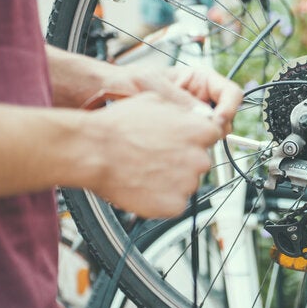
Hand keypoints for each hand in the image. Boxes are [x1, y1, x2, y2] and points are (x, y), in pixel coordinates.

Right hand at [85, 88, 222, 217]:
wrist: (94, 151)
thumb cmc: (119, 125)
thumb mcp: (156, 101)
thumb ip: (182, 112)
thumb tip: (192, 116)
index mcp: (200, 131)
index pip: (211, 137)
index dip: (194, 139)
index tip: (180, 142)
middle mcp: (199, 159)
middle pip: (199, 162)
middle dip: (182, 161)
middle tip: (157, 158)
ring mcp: (188, 184)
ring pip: (186, 183)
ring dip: (171, 180)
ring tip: (145, 171)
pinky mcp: (174, 206)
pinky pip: (174, 204)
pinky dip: (161, 199)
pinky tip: (143, 187)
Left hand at [102, 63, 242, 135]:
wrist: (105, 95)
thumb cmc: (127, 81)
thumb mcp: (155, 86)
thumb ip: (182, 101)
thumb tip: (207, 118)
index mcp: (199, 81)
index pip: (231, 94)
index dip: (229, 108)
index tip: (217, 121)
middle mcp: (200, 100)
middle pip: (225, 118)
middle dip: (216, 129)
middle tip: (200, 137)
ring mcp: (192, 119)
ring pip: (212, 135)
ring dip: (201, 140)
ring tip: (180, 141)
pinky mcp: (182, 136)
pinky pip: (195, 146)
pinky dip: (189, 149)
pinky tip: (173, 148)